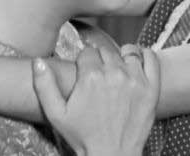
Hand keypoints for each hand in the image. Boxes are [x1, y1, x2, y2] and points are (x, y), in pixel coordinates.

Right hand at [32, 44, 159, 155]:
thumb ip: (44, 85)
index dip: (84, 62)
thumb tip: (38, 61)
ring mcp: (135, 79)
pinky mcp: (152, 87)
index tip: (84, 72)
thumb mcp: (57, 114)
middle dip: (100, 61)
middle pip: (106, 52)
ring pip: (127, 53)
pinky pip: (151, 58)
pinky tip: (137, 61)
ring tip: (117, 71)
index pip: (87, 52)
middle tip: (99, 77)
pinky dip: (145, 55)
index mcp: (90, 77)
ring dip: (121, 58)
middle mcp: (114, 74)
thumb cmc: (83, 137)